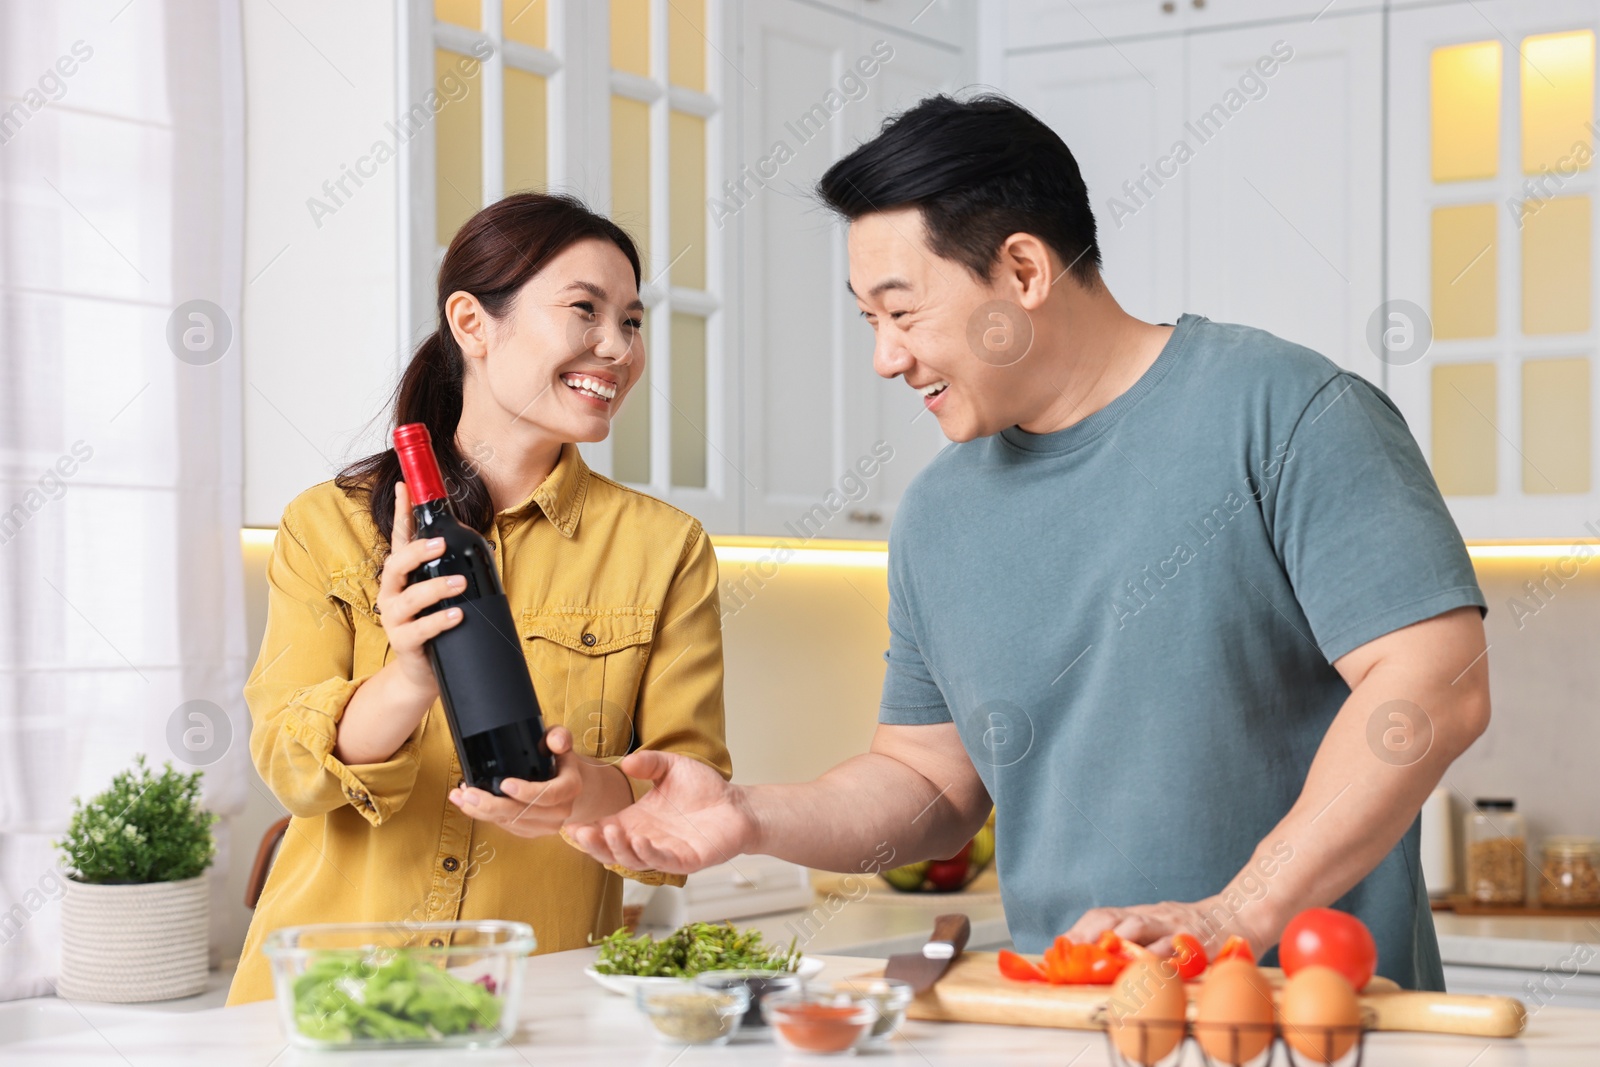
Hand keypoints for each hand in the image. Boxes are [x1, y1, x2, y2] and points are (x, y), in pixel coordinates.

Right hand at [375, 481, 463, 698]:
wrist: (425, 673)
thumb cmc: (437, 626)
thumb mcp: (442, 594)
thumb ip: (452, 570)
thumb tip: (477, 543)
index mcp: (403, 577)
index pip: (399, 538)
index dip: (401, 512)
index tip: (404, 487)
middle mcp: (393, 593)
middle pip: (396, 564)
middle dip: (417, 551)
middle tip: (442, 543)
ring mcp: (395, 618)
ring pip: (409, 598)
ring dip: (436, 587)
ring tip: (460, 582)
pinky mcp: (404, 643)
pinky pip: (419, 630)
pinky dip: (439, 621)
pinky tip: (456, 616)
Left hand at [448, 727, 595, 837]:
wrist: (568, 785)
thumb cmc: (560, 760)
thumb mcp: (561, 742)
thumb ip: (559, 737)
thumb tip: (556, 742)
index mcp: (570, 788)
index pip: (549, 795)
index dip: (527, 792)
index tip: (505, 784)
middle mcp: (560, 811)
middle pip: (523, 813)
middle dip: (492, 805)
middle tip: (469, 793)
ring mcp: (545, 824)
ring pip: (510, 822)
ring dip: (482, 812)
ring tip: (461, 796)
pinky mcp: (531, 831)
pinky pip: (506, 826)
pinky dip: (485, 816)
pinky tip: (470, 803)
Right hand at [566, 749, 752, 873]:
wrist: (737, 804)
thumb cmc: (704, 789)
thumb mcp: (671, 767)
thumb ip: (650, 763)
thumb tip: (627, 762)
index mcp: (637, 821)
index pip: (605, 829)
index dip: (587, 831)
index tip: (570, 825)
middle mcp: (646, 839)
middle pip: (611, 850)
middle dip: (594, 844)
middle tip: (582, 832)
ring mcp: (664, 852)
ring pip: (632, 859)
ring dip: (618, 849)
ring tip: (609, 832)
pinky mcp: (685, 860)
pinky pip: (661, 861)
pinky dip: (648, 853)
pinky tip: (639, 840)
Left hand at [1063, 897, 1267, 959]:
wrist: (1239, 915)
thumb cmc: (1191, 929)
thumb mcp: (1158, 927)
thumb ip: (1132, 940)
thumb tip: (1095, 957)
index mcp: (1140, 914)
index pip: (1102, 916)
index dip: (1079, 931)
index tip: (1058, 950)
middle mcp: (1152, 916)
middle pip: (1112, 919)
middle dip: (1089, 936)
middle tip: (1073, 956)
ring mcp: (1172, 926)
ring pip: (1139, 927)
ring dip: (1116, 942)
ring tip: (1101, 958)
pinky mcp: (1195, 939)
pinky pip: (1173, 948)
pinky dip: (1157, 958)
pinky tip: (1144, 970)